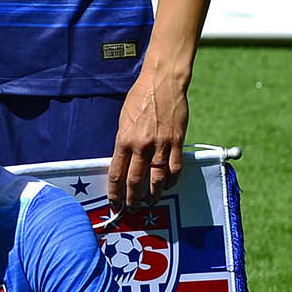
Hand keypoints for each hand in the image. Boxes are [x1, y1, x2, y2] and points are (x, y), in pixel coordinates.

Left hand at [110, 65, 189, 205]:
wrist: (162, 83)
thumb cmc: (139, 98)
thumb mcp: (123, 120)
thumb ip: (124, 141)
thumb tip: (123, 161)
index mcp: (124, 140)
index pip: (116, 173)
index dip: (115, 191)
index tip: (115, 202)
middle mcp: (141, 146)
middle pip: (135, 181)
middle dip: (133, 198)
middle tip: (133, 208)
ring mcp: (161, 145)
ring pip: (157, 179)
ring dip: (153, 194)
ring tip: (151, 202)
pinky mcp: (177, 142)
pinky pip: (175, 168)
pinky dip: (172, 180)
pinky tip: (168, 185)